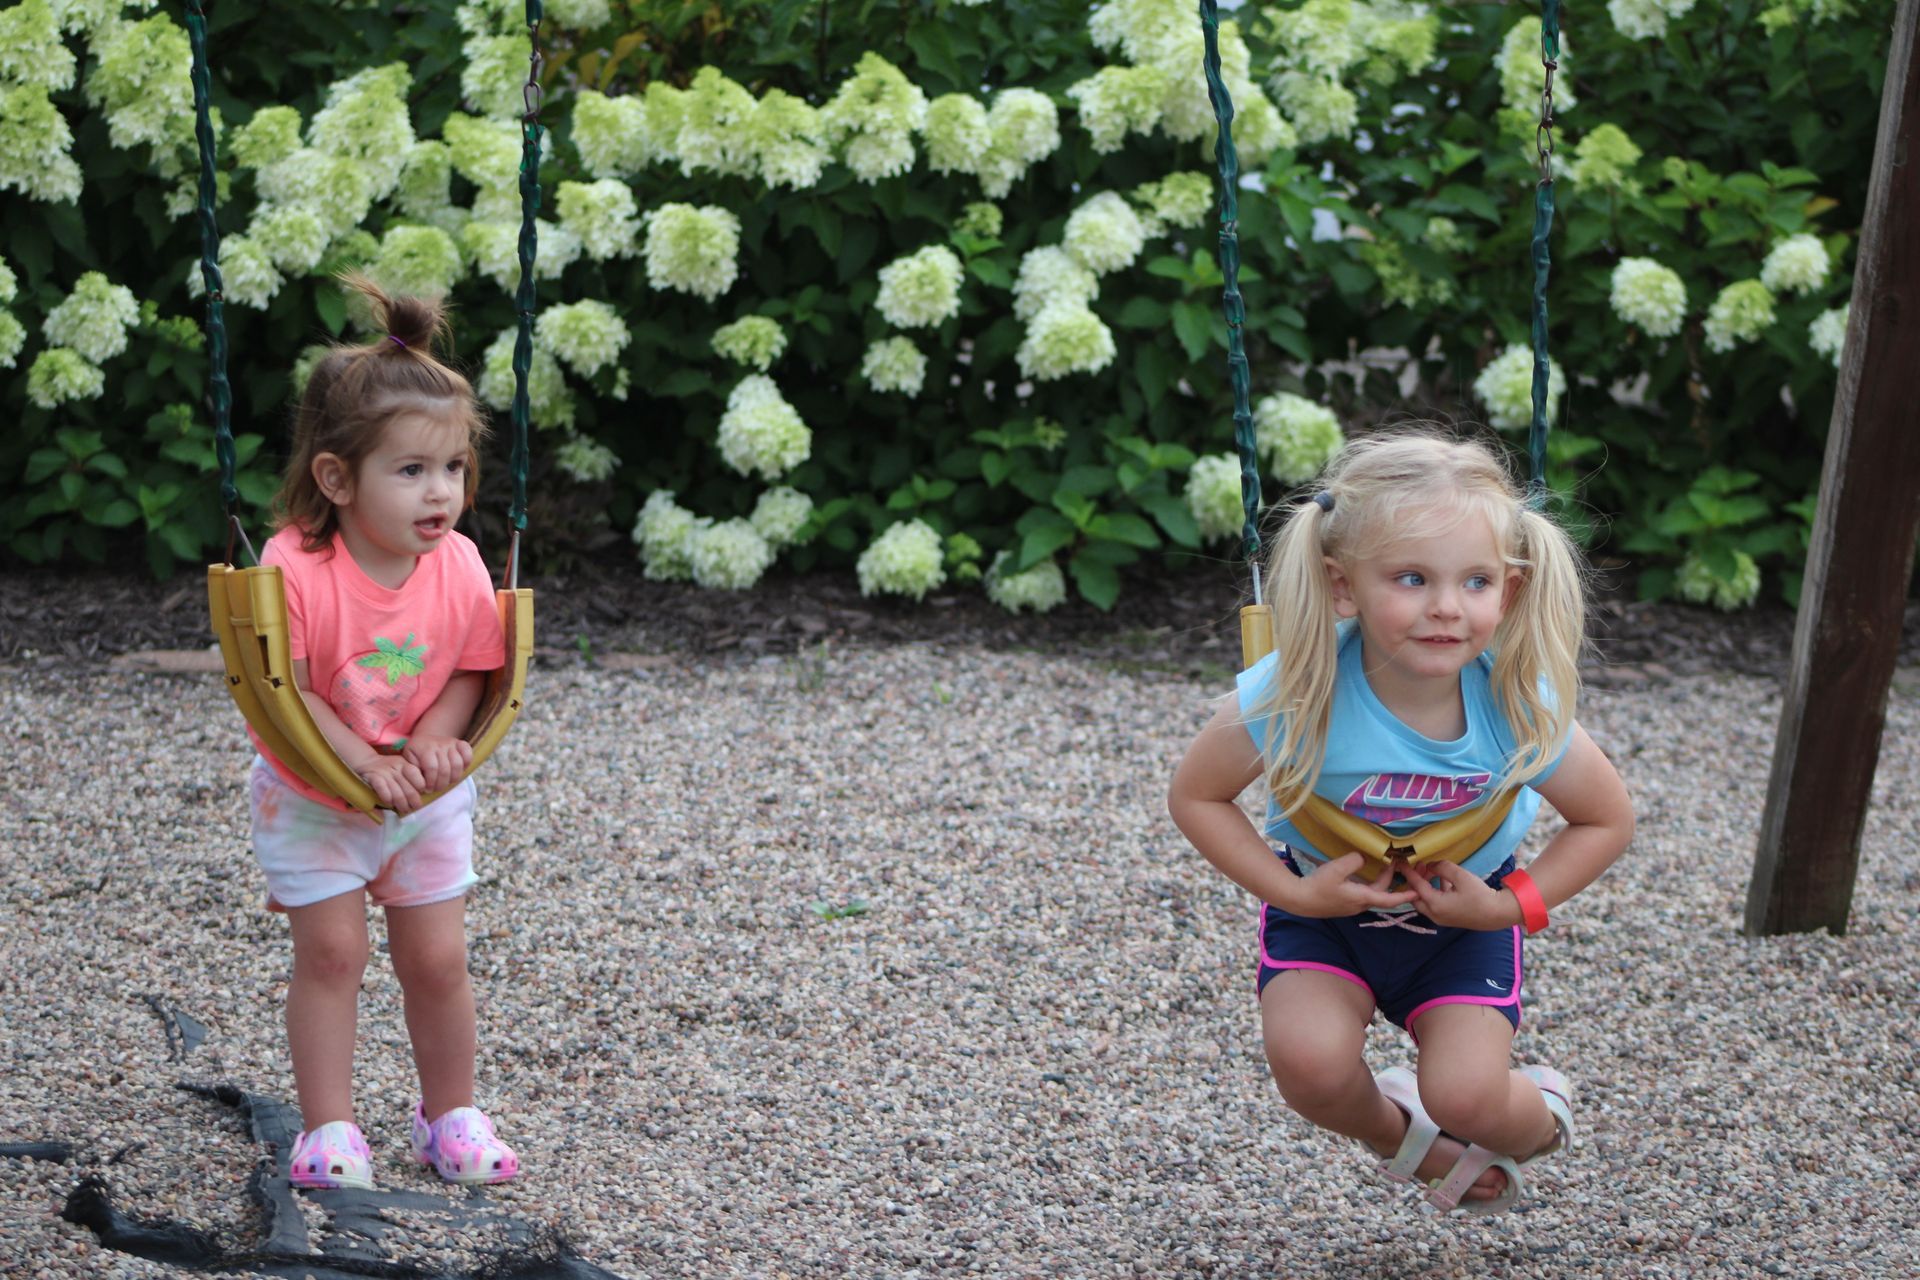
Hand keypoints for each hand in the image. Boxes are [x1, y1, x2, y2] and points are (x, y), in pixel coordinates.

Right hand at [359, 754, 426, 814]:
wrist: (368, 762)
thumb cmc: (391, 768)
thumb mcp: (403, 767)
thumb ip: (413, 776)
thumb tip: (425, 792)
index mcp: (406, 764)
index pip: (418, 778)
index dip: (422, 789)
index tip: (423, 795)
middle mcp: (397, 768)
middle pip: (409, 790)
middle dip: (414, 802)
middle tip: (415, 808)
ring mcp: (385, 773)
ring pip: (397, 794)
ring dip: (402, 805)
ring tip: (404, 810)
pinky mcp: (374, 778)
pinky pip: (383, 792)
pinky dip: (388, 800)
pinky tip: (390, 804)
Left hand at [401, 734, 472, 795]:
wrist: (424, 740)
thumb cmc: (415, 755)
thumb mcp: (408, 761)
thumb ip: (413, 772)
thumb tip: (421, 784)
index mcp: (424, 748)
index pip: (432, 768)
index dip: (431, 782)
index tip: (427, 789)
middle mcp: (439, 743)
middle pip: (445, 769)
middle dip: (441, 784)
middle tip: (436, 789)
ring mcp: (450, 743)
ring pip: (458, 764)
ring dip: (453, 778)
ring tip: (446, 783)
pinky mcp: (460, 744)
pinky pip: (468, 754)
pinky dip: (466, 764)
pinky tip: (457, 772)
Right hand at [1284, 852, 1420, 917]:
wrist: (1300, 900)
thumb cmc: (1318, 886)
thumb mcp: (1336, 869)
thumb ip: (1354, 861)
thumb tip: (1364, 858)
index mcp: (1362, 897)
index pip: (1389, 899)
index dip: (1404, 895)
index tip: (1418, 891)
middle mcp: (1360, 904)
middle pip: (1382, 894)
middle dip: (1393, 881)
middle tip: (1398, 864)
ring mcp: (1352, 905)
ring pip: (1373, 894)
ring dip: (1382, 882)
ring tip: (1386, 867)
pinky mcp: (1344, 902)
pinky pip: (1363, 893)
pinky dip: (1371, 884)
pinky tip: (1367, 874)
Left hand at [1400, 859, 1522, 930]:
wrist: (1497, 914)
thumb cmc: (1480, 895)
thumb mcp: (1460, 876)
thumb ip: (1442, 867)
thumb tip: (1431, 865)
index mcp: (1435, 904)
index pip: (1416, 886)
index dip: (1408, 872)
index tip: (1401, 862)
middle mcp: (1434, 914)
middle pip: (1415, 896)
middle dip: (1415, 880)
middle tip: (1422, 866)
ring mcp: (1441, 918)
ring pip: (1424, 900)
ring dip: (1425, 885)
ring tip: (1433, 871)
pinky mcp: (1448, 918)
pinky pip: (1435, 904)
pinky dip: (1435, 892)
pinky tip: (1444, 881)